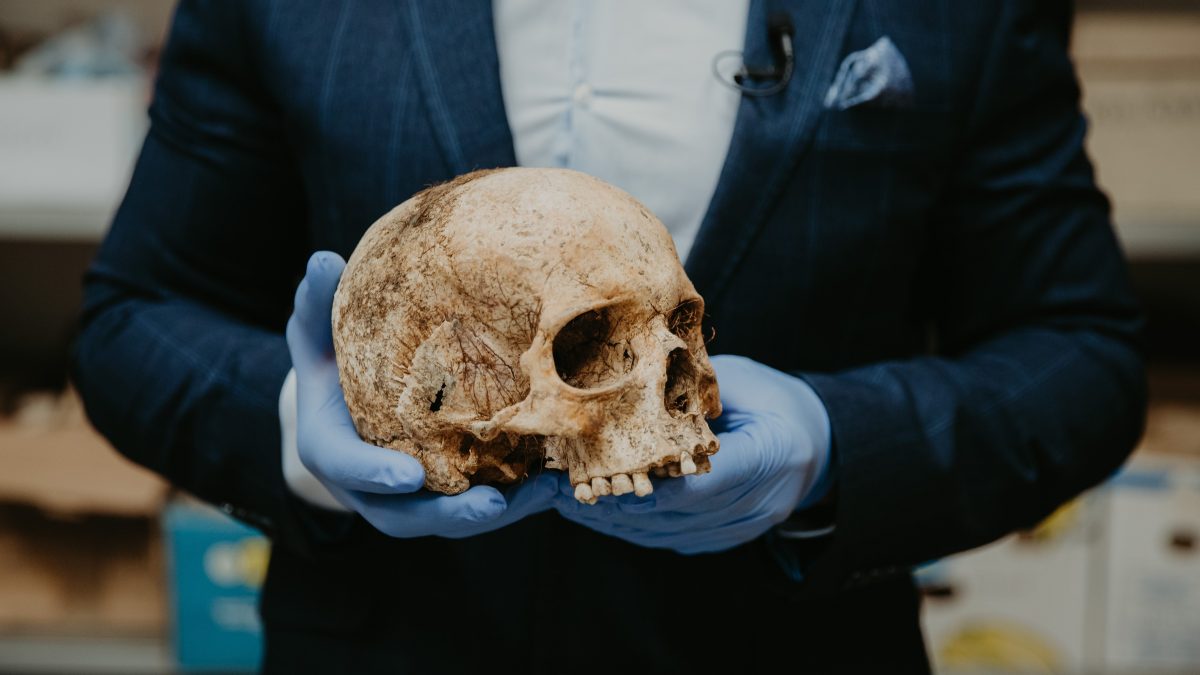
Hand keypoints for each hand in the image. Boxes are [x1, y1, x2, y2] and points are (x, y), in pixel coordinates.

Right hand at [285, 251, 556, 537]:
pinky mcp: (447, 496)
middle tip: (492, 505)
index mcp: (332, 449)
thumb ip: (317, 303)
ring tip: (546, 492)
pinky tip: (560, 480)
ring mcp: (411, 498)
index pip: (349, 467)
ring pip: (453, 518)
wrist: (344, 404)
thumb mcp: (318, 332)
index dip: (374, 475)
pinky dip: (521, 498)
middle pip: (408, 515)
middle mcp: (372, 487)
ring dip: (502, 511)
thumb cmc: (333, 362)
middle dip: (452, 514)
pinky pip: (483, 506)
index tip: (408, 476)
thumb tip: (322, 259)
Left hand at [552, 354, 830, 553]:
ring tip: (560, 498)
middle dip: (610, 503)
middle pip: (674, 515)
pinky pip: (665, 538)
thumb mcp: (740, 381)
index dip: (646, 485)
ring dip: (609, 519)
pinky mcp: (719, 540)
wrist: (813, 444)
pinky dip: (626, 525)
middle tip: (557, 488)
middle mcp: (759, 504)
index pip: (701, 484)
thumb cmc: (771, 400)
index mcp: (772, 455)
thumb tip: (624, 385)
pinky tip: (591, 509)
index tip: (595, 474)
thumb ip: (692, 392)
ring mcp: (740, 529)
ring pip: (663, 533)